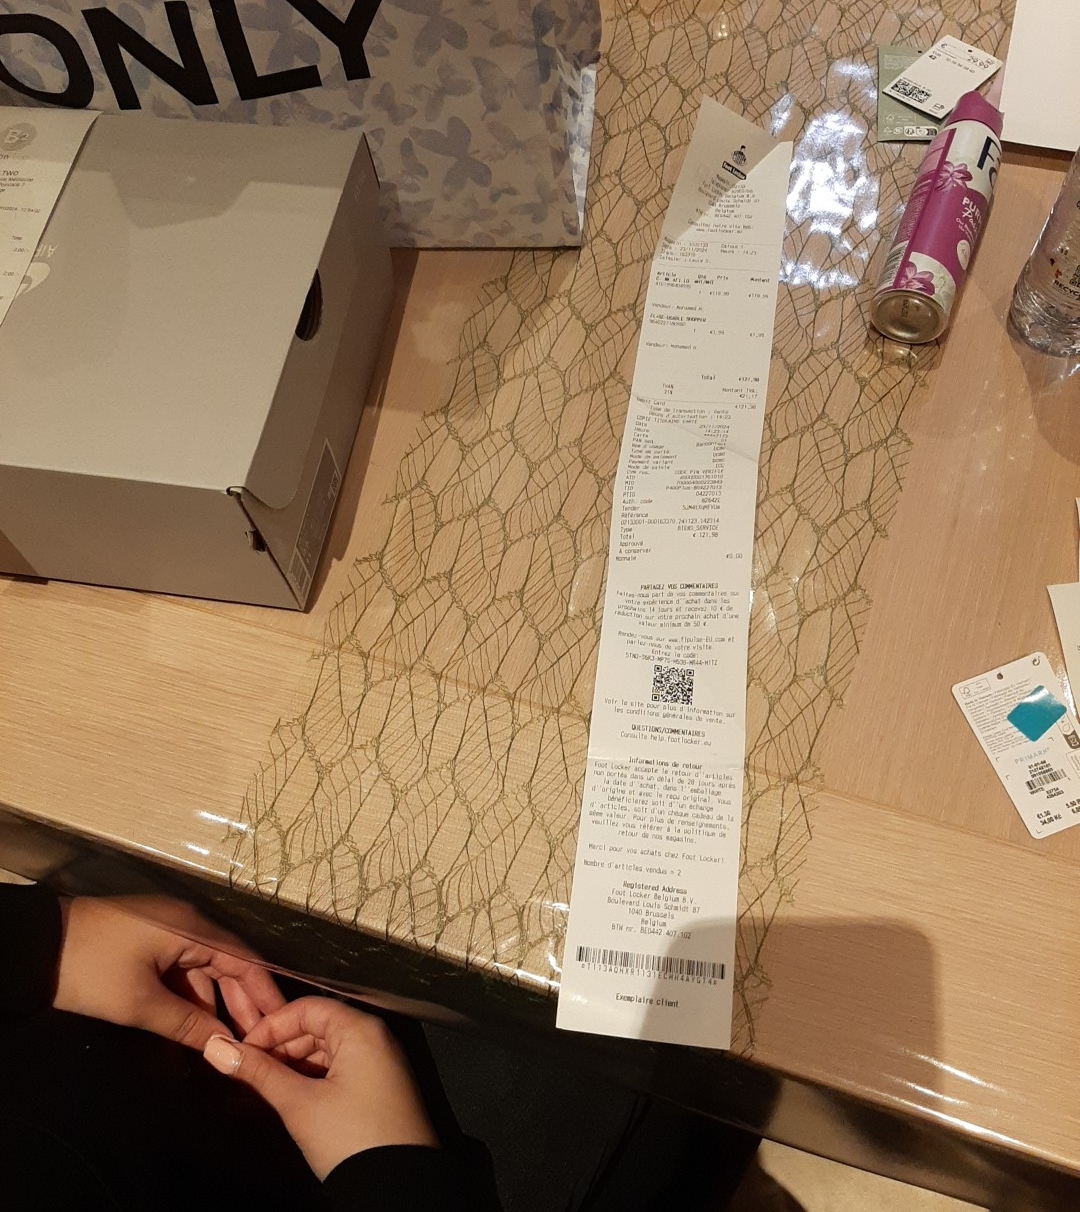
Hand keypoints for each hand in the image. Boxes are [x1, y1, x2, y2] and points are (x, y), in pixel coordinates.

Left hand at [53, 896, 284, 1048]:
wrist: (33, 945)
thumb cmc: (90, 969)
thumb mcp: (139, 1004)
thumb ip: (186, 1025)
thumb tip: (224, 1048)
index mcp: (192, 929)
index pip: (245, 960)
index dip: (265, 993)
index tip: (282, 1024)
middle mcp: (187, 924)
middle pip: (228, 964)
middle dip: (244, 1002)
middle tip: (261, 1041)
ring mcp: (167, 931)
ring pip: (204, 970)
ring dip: (216, 1003)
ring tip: (230, 1041)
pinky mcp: (148, 941)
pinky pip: (183, 969)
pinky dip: (192, 996)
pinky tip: (197, 1025)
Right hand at [203, 996, 437, 1179]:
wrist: (399, 1190)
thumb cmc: (350, 1138)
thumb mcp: (299, 1104)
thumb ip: (258, 1074)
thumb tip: (216, 1049)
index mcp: (360, 1029)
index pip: (307, 1008)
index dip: (270, 1026)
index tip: (240, 1050)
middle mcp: (373, 1038)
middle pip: (315, 1029)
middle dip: (276, 1050)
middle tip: (242, 1073)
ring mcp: (377, 1064)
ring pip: (322, 1055)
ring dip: (287, 1071)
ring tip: (251, 1091)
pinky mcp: (375, 1089)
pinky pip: (334, 1074)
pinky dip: (306, 1085)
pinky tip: (275, 1103)